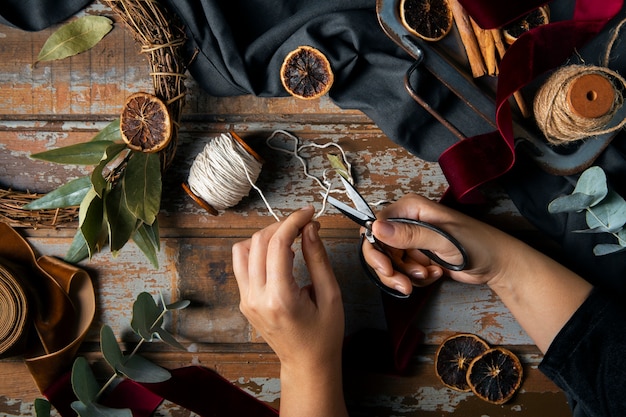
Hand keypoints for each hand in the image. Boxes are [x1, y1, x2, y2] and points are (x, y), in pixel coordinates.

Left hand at [231, 206, 343, 370]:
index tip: (308, 213)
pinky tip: (280, 256)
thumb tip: (310, 228)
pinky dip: (259, 251)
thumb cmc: (323, 335)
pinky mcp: (244, 300)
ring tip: (290, 239)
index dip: (293, 221)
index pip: (278, 244)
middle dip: (281, 225)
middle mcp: (256, 298)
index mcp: (280, 298)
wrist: (306, 364)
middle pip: (258, 241)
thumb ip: (317, 258)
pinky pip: (243, 264)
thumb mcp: (330, 295)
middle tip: (303, 223)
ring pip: (243, 249)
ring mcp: (246, 300)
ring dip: (265, 236)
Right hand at [362, 194, 515, 294]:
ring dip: (406, 274)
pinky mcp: (417, 256)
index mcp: (411, 209)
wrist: (497, 263)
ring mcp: (412, 240)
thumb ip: (410, 235)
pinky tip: (435, 273)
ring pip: (390, 262)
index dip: (375, 248)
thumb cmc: (477, 244)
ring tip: (429, 273)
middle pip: (379, 247)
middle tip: (402, 283)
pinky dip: (417, 278)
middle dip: (390, 268)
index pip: (375, 225)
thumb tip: (376, 228)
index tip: (385, 267)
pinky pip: (404, 271)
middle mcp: (407, 222)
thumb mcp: (443, 240)